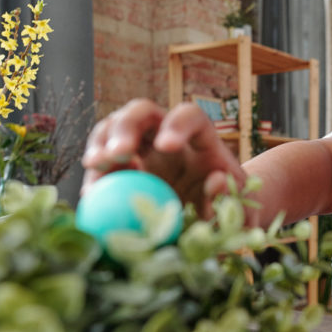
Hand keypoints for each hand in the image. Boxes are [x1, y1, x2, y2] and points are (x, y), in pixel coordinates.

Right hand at [81, 98, 245, 217]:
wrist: (210, 219)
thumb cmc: (229, 207)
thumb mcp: (240, 205)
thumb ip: (232, 196)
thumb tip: (215, 182)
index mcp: (201, 138)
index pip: (190, 116)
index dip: (177, 125)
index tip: (168, 147)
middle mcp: (167, 134)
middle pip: (141, 111)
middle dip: (127, 126)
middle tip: (119, 153)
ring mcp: (140, 148)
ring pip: (112, 129)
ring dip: (100, 144)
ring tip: (96, 166)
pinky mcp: (121, 168)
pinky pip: (100, 164)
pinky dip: (93, 176)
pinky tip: (91, 194)